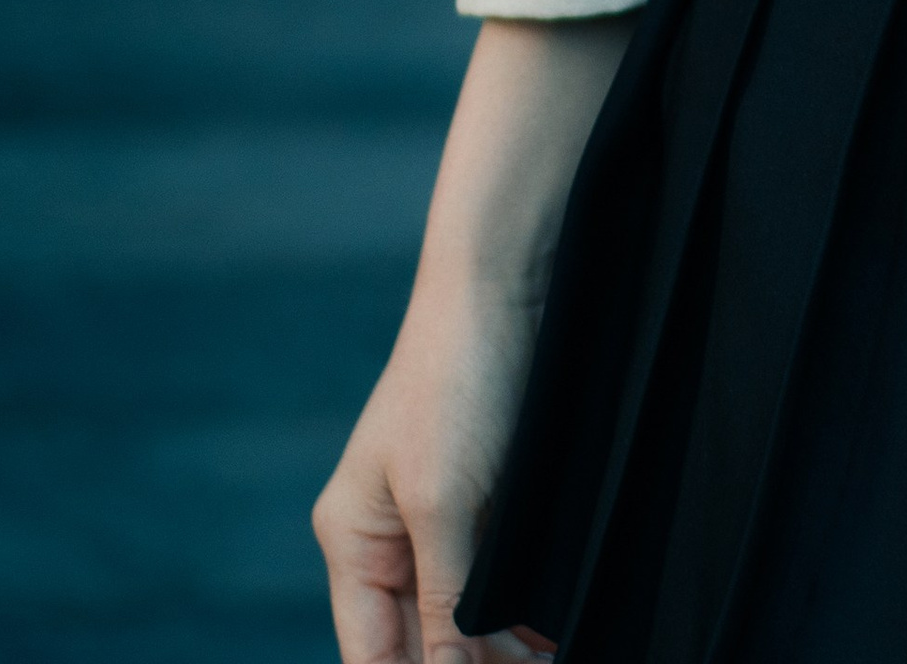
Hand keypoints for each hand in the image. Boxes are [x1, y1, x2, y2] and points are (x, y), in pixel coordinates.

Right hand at [312, 288, 554, 663]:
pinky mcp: (484, 495)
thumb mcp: (444, 503)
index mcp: (353, 542)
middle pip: (419, 643)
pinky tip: (552, 632)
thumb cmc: (457, 380)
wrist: (504, 282)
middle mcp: (386, 538)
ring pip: (461, 617)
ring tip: (553, 660)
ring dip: (501, 649)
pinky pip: (492, 577)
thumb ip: (442, 602)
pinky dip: (519, 610)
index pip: (373, 657)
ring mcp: (435, 517)